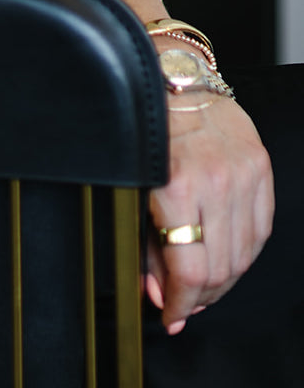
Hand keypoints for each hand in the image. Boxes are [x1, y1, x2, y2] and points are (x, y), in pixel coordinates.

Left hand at [145, 94, 273, 332]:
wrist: (176, 79)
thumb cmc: (145, 130)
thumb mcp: (134, 188)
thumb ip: (147, 247)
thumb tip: (159, 295)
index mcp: (177, 186)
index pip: (189, 270)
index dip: (180, 303)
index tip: (170, 315)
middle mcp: (216, 181)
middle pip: (219, 269)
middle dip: (199, 296)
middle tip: (183, 302)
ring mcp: (244, 175)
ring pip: (243, 255)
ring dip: (223, 279)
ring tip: (201, 283)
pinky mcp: (261, 169)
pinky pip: (259, 231)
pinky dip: (243, 252)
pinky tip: (224, 255)